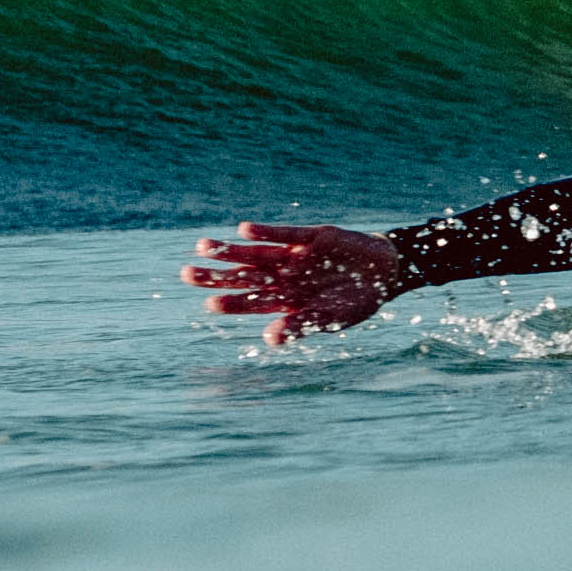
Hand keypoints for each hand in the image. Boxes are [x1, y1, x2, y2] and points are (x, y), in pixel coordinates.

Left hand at [184, 223, 402, 345]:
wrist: (386, 273)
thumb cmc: (358, 302)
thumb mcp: (331, 319)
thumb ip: (301, 326)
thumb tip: (270, 340)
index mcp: (287, 301)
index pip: (251, 303)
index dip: (231, 303)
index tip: (209, 304)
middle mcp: (285, 278)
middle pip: (244, 276)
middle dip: (216, 275)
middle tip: (185, 274)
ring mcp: (295, 256)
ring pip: (256, 253)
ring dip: (231, 250)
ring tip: (204, 246)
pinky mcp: (311, 236)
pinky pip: (284, 233)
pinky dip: (265, 232)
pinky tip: (243, 231)